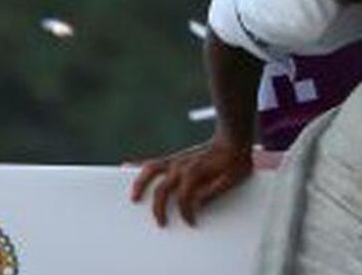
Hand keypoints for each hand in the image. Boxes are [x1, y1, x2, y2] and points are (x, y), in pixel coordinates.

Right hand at [130, 137, 252, 226]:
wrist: (234, 138)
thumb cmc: (235, 160)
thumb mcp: (233, 179)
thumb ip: (214, 192)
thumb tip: (197, 205)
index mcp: (196, 172)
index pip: (184, 199)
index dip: (187, 213)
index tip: (192, 222)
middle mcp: (182, 166)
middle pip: (162, 190)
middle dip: (159, 210)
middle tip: (162, 224)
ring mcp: (176, 160)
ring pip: (150, 171)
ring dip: (139, 185)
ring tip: (133, 199)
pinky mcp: (174, 158)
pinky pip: (152, 162)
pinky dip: (138, 165)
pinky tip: (126, 167)